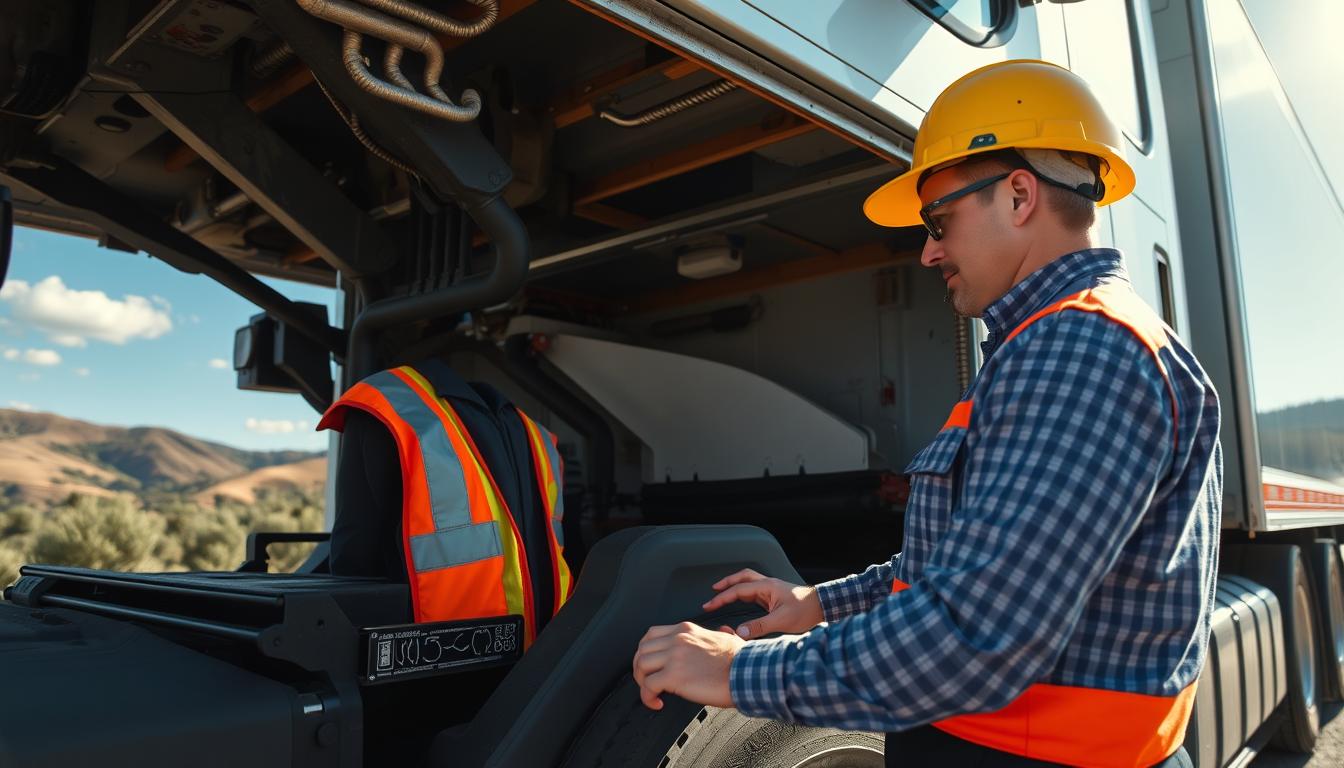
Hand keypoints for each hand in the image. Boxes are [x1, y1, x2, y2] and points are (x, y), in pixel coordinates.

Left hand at [632, 622, 742, 709]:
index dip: (646, 651)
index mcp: (686, 630)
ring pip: (641, 666)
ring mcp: (674, 656)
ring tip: (652, 693)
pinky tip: (657, 703)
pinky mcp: (674, 676)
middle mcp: (677, 639)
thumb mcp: (726, 636)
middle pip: (642, 649)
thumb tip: (724, 631)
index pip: (652, 635)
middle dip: (640, 668)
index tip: (651, 664)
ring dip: (642, 682)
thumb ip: (717, 633)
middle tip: (647, 681)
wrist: (747, 672)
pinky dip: (647, 697)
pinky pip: (648, 686)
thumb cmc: (740, 659)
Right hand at [702, 568, 823, 638]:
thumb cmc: (805, 610)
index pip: (738, 590)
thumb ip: (759, 626)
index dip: (722, 597)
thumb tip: (740, 631)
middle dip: (725, 584)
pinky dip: (743, 592)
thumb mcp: (781, 621)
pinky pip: (754, 590)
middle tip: (713, 592)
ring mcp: (771, 588)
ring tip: (722, 592)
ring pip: (748, 581)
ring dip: (734, 585)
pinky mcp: (775, 595)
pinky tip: (741, 600)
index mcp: (767, 587)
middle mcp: (768, 584)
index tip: (710, 605)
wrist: (822, 606)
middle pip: (741, 577)